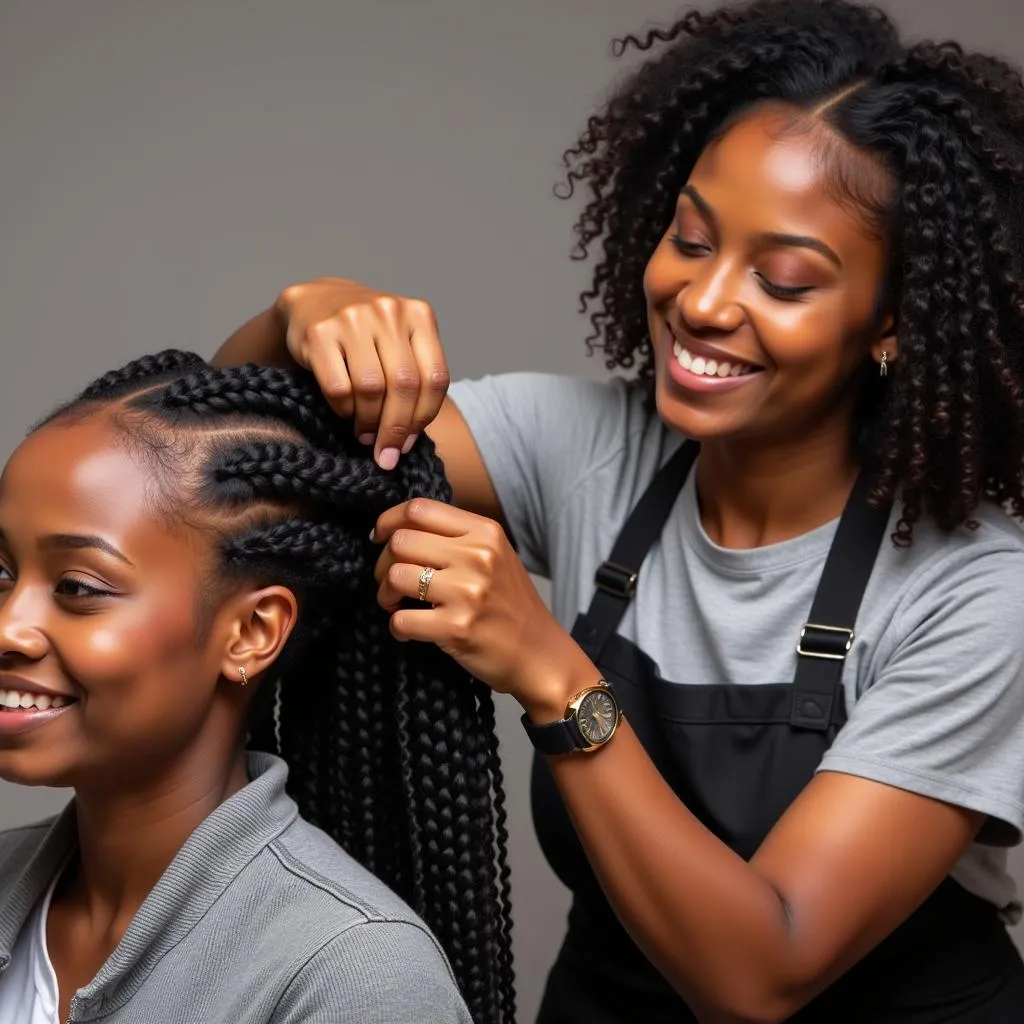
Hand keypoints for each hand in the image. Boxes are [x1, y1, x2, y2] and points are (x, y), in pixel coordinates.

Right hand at [275, 277, 449, 469]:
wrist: (313, 304)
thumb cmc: (364, 336)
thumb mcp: (399, 345)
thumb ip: (414, 381)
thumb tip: (407, 443)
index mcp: (419, 315)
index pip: (435, 378)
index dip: (424, 418)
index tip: (408, 444)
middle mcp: (388, 311)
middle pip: (404, 385)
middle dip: (396, 428)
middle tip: (386, 453)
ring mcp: (353, 318)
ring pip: (372, 388)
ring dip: (369, 421)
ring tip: (365, 434)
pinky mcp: (320, 333)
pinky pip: (339, 388)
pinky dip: (344, 410)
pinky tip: (345, 412)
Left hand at [373, 499, 589, 717]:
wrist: (540, 655)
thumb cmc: (511, 606)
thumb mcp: (495, 556)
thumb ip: (456, 537)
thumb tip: (399, 529)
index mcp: (485, 532)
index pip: (419, 509)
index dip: (388, 521)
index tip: (380, 538)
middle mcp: (478, 556)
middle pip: (400, 541)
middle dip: (382, 564)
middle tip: (390, 583)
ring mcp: (468, 591)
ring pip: (394, 576)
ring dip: (385, 595)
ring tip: (397, 606)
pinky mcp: (456, 627)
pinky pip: (400, 620)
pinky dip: (397, 628)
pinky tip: (409, 632)